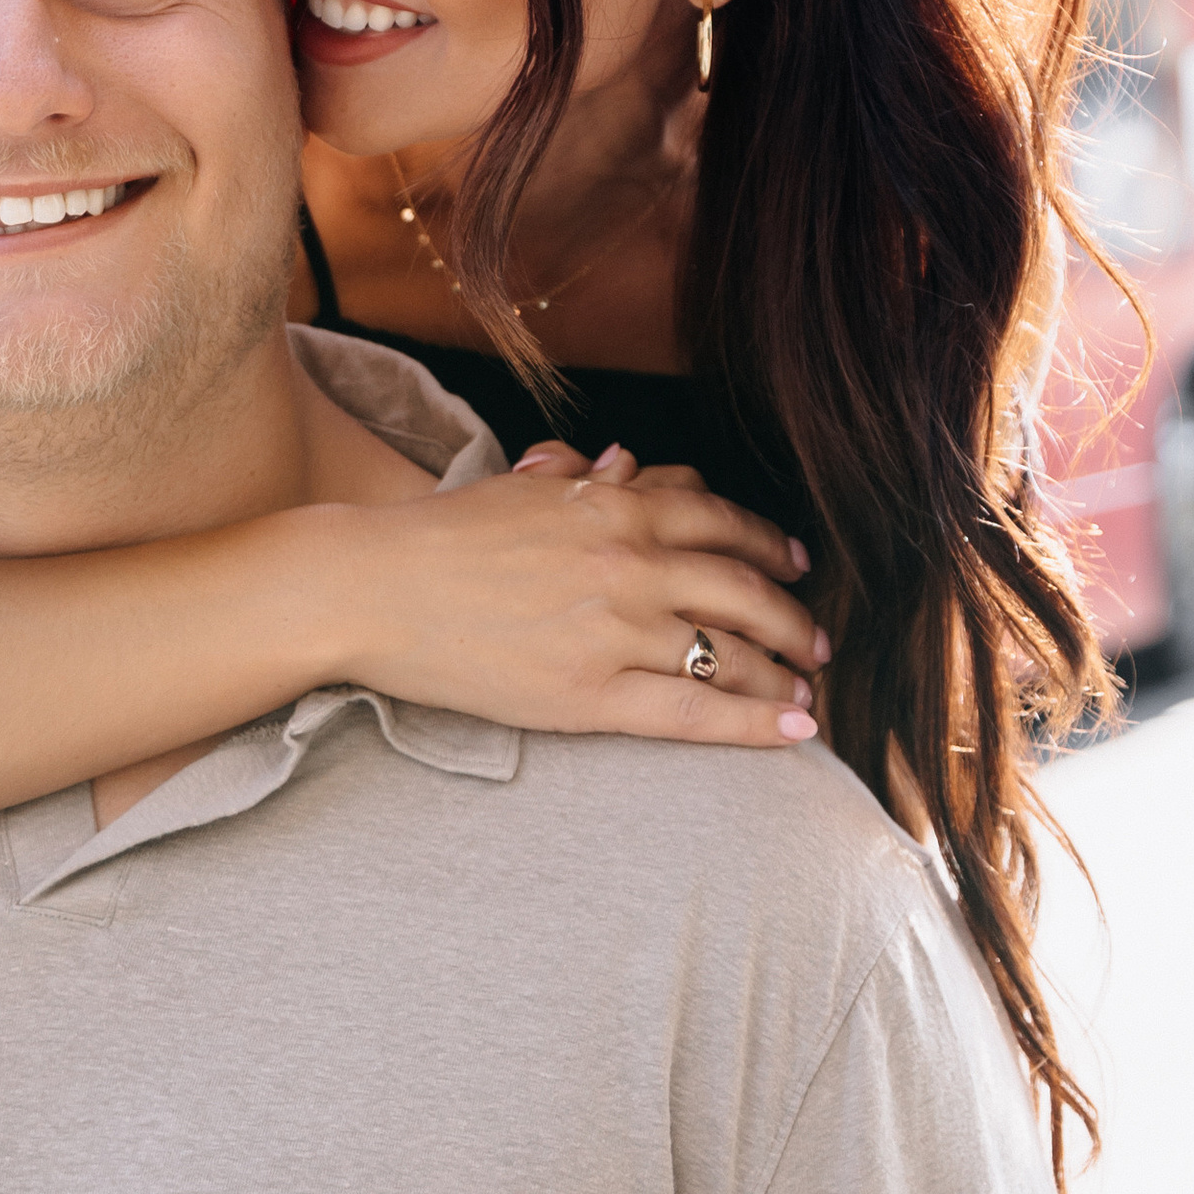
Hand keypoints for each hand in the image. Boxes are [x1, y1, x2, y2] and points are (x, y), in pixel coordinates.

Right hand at [331, 447, 827, 745]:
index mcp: (613, 504)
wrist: (374, 587)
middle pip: (742, 588)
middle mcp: (629, 560)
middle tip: (819, 642)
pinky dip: (753, 722)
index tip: (795, 565)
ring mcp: (614, 628)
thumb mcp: (520, 487)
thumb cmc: (439, 536)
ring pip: (728, 652)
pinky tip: (793, 731)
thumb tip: (629, 462)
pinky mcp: (590, 694)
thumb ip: (582, 472)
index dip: (769, 545)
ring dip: (783, 673)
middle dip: (792, 619)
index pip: (719, 521)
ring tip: (808, 694)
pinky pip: (692, 710)